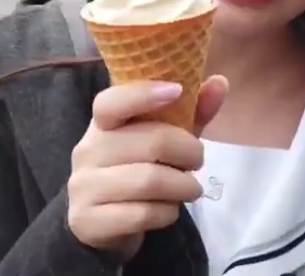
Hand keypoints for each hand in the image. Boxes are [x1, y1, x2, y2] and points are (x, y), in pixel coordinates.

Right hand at [67, 76, 227, 260]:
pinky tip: (169, 209)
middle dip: (188, 152)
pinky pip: (142, 214)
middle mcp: (87, 151)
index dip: (143, 94)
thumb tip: (220, 82)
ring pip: (149, 181)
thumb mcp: (165, 138)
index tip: (177, 91)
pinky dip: (168, 213)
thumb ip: (191, 113)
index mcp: (103, 124)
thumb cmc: (140, 169)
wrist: (105, 223)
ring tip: (191, 188)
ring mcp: (84, 187)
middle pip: (151, 142)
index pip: (110, 102)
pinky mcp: (89, 221)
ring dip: (184, 186)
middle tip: (198, 161)